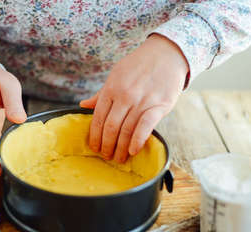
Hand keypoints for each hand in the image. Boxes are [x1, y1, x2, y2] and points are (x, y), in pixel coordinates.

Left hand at [80, 34, 188, 162]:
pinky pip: (145, 127)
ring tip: (119, 159)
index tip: (94, 148)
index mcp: (111, 89)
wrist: (167, 53)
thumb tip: (83, 105)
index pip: (98, 118)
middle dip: (106, 146)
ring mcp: (141, 101)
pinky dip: (138, 141)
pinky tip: (133, 151)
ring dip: (121, 148)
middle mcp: (124, 96)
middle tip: (106, 157)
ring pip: (126, 130)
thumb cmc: (139, 65)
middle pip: (111, 128)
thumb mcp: (116, 75)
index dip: (95, 136)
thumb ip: (101, 93)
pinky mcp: (159, 105)